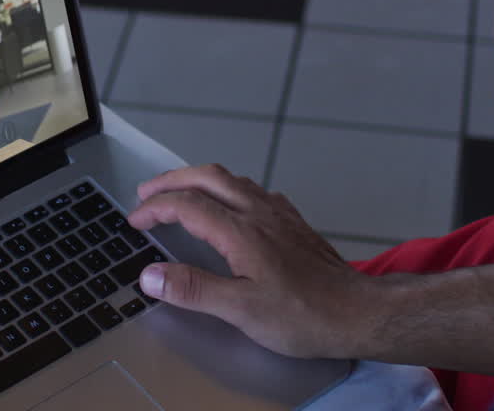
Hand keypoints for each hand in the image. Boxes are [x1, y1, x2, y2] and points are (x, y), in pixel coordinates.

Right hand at [127, 164, 380, 359]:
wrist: (358, 312)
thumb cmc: (303, 315)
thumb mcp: (241, 310)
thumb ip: (194, 289)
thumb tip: (150, 275)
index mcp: (241, 231)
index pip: (186, 205)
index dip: (155, 209)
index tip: (135, 220)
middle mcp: (259, 212)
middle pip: (207, 178)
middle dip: (171, 180)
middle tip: (146, 193)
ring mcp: (279, 214)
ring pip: (232, 179)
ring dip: (199, 180)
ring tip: (179, 192)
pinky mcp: (293, 222)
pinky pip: (254, 190)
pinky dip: (229, 189)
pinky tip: (230, 205)